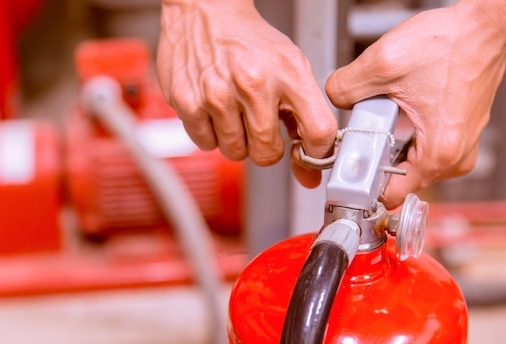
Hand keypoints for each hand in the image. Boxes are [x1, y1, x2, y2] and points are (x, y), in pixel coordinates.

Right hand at [157, 0, 337, 187]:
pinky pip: (206, 143)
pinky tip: (212, 108)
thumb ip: (303, 113)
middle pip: (268, 154)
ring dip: (236, 140)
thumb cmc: (248, 41)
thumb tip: (309, 167)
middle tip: (258, 125)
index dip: (315, 154)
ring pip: (235, 153)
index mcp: (288, 72)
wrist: (205, 12)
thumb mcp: (289, 66)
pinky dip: (210, 133)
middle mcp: (253, 83)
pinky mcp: (187, 102)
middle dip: (265, 148)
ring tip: (233, 111)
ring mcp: (217, 94)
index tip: (307, 157)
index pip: (317, 131)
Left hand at [326, 1, 505, 208]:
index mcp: (438, 153)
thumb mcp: (382, 64)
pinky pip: (421, 150)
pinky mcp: (458, 138)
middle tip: (365, 128)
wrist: (484, 28)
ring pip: (408, 164)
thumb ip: (345, 89)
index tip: (346, 168)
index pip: (390, 196)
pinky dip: (405, 136)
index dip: (362, 184)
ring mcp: (459, 150)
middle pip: (397, 180)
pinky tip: (401, 112)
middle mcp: (454, 159)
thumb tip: (331, 100)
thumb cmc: (450, 43)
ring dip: (390, 145)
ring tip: (387, 114)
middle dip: (374, 158)